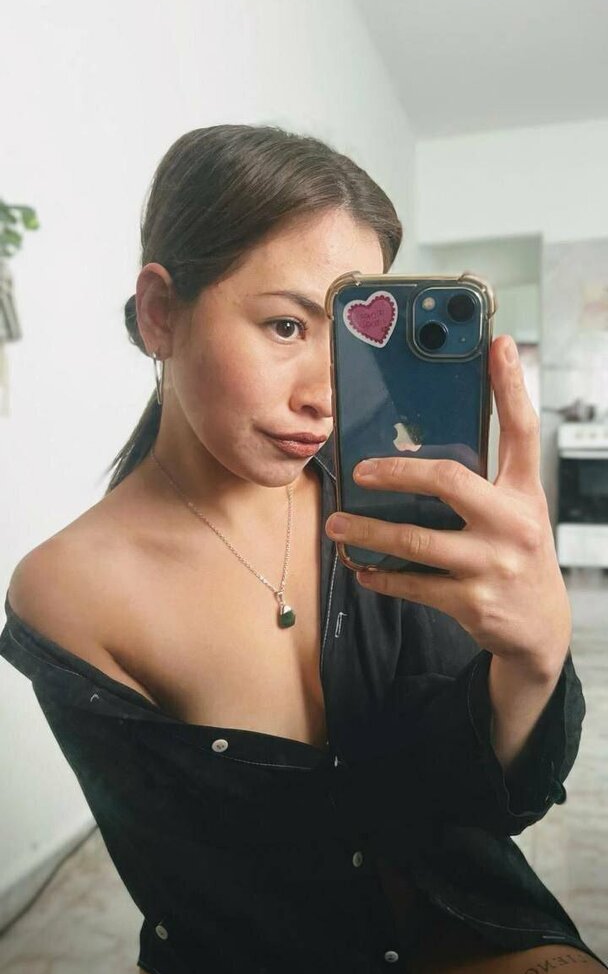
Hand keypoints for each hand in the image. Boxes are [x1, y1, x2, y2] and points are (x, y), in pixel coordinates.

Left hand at [325, 335, 571, 682]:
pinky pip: (412, 583)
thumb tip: (422, 446)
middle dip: (396, 471)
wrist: (540, 628)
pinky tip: (361, 568)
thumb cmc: (517, 556)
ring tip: (338, 524)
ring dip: (368, 531)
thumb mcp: (515, 512)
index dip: (511, 385)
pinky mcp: (471, 601)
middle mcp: (513, 523)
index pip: (522, 430)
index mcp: (524, 493)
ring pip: (415, 540)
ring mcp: (492, 564)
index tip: (497, 345)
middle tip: (359, 470)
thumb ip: (483, 481)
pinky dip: (380, 576)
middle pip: (449, 479)